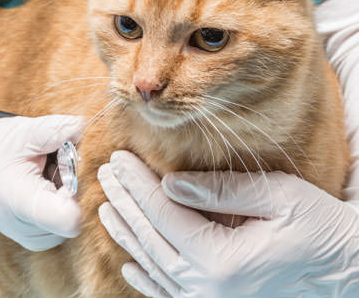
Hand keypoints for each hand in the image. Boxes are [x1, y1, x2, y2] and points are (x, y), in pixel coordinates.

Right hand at [0, 115, 82, 250]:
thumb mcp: (21, 132)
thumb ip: (54, 130)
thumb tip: (85, 125)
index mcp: (20, 204)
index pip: (69, 218)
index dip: (80, 188)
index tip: (67, 165)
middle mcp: (27, 230)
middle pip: (77, 214)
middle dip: (74, 185)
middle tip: (53, 162)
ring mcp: (33, 238)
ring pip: (74, 219)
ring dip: (68, 193)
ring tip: (45, 173)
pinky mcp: (37, 239)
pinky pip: (64, 223)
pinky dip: (61, 202)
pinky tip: (45, 185)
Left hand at [97, 150, 358, 297]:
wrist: (349, 274)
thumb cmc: (321, 230)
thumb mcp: (278, 197)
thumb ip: (220, 190)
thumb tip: (171, 185)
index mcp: (221, 262)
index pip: (163, 214)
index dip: (137, 183)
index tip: (119, 157)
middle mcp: (208, 289)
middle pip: (151, 238)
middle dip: (126, 201)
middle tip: (107, 172)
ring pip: (154, 265)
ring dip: (128, 233)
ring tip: (108, 206)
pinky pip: (170, 294)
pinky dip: (146, 277)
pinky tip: (131, 265)